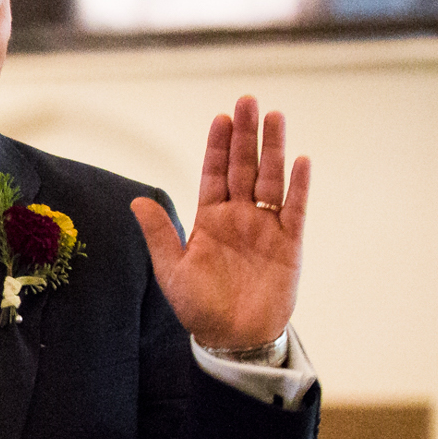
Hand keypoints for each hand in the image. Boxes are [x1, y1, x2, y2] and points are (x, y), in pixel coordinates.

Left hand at [131, 96, 309, 349]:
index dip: (217, 146)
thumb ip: (160, 235)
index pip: (213, 173)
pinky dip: (299, 187)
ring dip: (273, 150)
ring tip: (275, 117)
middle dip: (245, 135)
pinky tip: (301, 162)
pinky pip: (295, 210)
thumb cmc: (199, 306)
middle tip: (247, 100)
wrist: (232, 338)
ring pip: (271, 180)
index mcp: (210, 219)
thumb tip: (137, 201)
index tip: (220, 117)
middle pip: (243, 167)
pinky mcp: (289, 244)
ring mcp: (265, 227)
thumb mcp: (172, 271)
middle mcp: (239, 216)